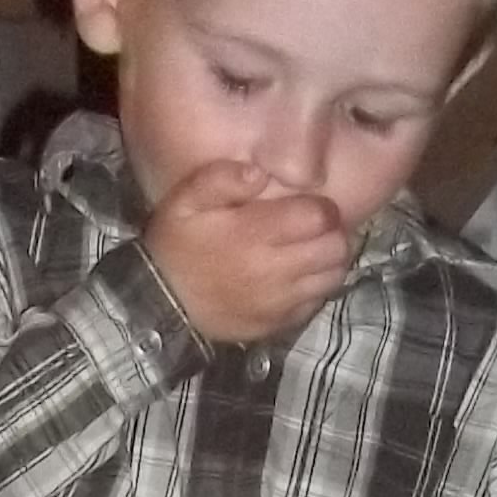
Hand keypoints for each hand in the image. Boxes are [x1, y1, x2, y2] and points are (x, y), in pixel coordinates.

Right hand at [143, 161, 355, 348]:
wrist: (162, 304)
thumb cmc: (177, 245)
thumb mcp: (186, 200)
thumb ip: (222, 178)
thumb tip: (260, 172)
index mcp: (256, 234)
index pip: (319, 217)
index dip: (322, 207)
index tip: (308, 206)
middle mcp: (275, 271)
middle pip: (335, 248)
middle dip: (332, 233)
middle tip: (314, 229)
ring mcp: (280, 302)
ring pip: (333, 278)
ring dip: (329, 261)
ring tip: (312, 251)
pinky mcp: (278, 324)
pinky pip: (316, 303)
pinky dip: (316, 288)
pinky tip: (298, 278)